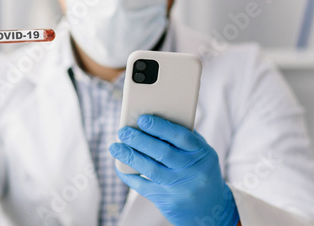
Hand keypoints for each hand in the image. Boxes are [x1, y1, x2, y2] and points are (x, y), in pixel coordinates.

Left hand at [109, 115, 239, 225]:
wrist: (212, 209)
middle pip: (162, 152)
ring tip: (114, 146)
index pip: (181, 136)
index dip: (160, 127)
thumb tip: (154, 118)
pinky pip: (144, 187)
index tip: (142, 119)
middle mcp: (193, 171)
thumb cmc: (200, 170)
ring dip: (129, 156)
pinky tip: (120, 166)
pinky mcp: (168, 201)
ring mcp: (180, 188)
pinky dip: (129, 176)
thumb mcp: (201, 152)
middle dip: (139, 140)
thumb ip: (183, 136)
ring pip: (150, 169)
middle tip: (123, 132)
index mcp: (202, 154)